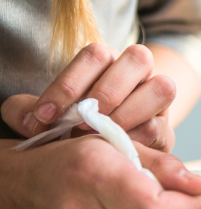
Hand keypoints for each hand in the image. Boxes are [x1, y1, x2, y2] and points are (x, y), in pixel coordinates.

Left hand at [1, 43, 176, 151]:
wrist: (105, 152)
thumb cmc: (73, 127)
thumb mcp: (48, 115)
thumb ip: (26, 111)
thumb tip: (28, 120)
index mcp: (108, 62)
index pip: (95, 55)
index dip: (69, 84)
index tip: (44, 116)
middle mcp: (139, 73)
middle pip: (138, 58)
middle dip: (106, 93)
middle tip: (81, 124)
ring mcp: (157, 100)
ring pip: (161, 88)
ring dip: (128, 112)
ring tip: (101, 135)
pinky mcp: (166, 130)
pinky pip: (159, 127)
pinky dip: (134, 139)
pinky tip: (113, 151)